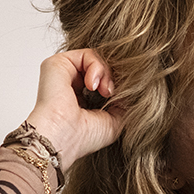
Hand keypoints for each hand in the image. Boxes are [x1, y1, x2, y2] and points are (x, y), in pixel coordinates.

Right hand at [24, 49, 126, 166]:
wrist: (63, 139)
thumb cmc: (84, 137)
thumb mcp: (116, 120)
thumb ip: (125, 102)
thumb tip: (136, 87)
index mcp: (82, 98)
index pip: (105, 80)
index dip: (119, 84)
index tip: (123, 97)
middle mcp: (72, 85)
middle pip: (102, 68)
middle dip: (114, 78)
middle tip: (113, 93)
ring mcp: (64, 74)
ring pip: (96, 59)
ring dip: (107, 73)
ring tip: (105, 91)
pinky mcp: (57, 64)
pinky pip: (87, 54)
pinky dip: (97, 66)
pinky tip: (94, 85)